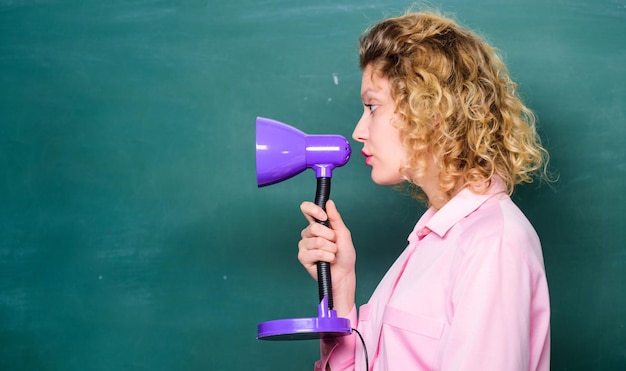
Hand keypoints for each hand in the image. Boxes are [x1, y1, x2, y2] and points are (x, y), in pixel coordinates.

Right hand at [298, 199, 355, 315]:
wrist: (344, 273)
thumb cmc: (344, 254)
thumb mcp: (343, 234)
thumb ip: (335, 218)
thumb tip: (329, 203)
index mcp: (317, 225)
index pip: (306, 209)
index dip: (313, 210)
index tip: (324, 216)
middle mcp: (308, 234)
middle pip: (314, 228)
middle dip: (330, 237)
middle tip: (334, 244)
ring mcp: (304, 246)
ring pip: (317, 241)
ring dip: (330, 249)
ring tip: (332, 254)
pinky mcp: (303, 257)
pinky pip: (316, 253)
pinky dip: (327, 257)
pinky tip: (328, 261)